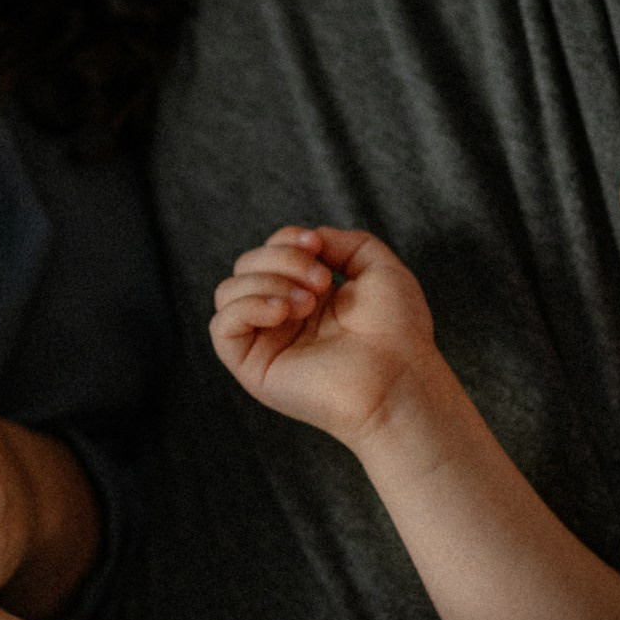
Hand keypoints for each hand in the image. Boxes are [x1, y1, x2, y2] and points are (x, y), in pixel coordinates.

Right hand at [210, 226, 439, 447]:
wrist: (398, 380)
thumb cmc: (397, 331)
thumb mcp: (377, 266)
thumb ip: (342, 241)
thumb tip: (307, 239)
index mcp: (307, 295)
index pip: (269, 252)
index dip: (287, 240)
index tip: (319, 249)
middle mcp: (282, 317)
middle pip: (246, 266)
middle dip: (281, 259)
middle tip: (321, 282)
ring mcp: (265, 342)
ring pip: (228, 292)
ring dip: (266, 282)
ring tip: (307, 304)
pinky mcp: (252, 367)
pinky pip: (221, 326)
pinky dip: (246, 306)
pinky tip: (283, 312)